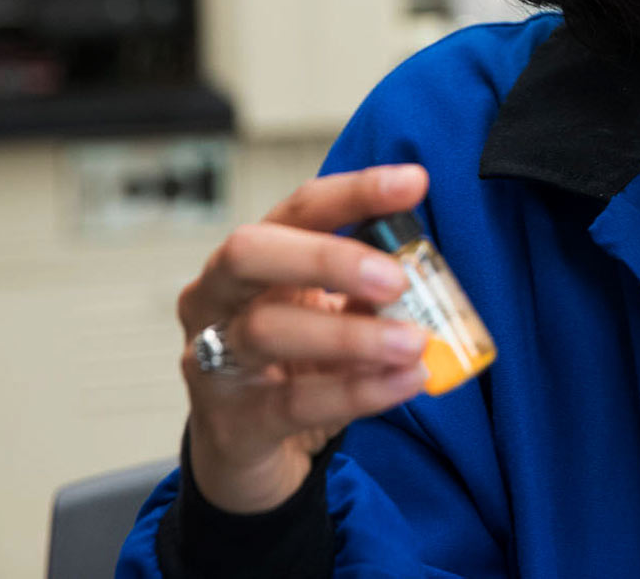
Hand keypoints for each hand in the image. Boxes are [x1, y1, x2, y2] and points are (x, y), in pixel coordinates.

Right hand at [176, 164, 434, 513]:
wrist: (248, 457)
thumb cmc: (294, 369)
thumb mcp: (333, 317)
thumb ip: (368, 293)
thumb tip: (427, 271)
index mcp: (254, 260)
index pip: (299, 209)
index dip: (354, 192)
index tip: (415, 182)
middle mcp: (216, 299)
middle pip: (249, 253)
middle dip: (326, 257)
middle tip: (396, 279)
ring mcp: (212, 361)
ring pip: (267, 330)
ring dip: (351, 334)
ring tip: (415, 342)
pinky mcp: (230, 423)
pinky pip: (293, 402)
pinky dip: (356, 391)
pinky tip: (405, 382)